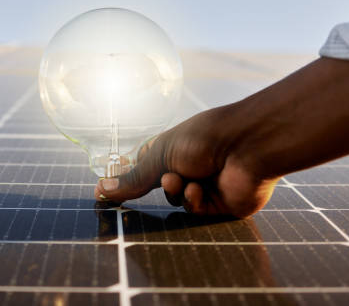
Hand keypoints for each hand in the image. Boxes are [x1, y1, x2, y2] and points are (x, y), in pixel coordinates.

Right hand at [94, 58, 348, 216]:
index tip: (106, 192)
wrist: (247, 147)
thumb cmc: (204, 139)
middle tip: (161, 178)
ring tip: (183, 179)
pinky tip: (200, 188)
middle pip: (156, 186)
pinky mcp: (218, 205)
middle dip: (155, 184)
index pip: (141, 167)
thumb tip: (101, 188)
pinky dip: (193, 200)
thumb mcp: (161, 154)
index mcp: (171, 148)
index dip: (127, 178)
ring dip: (175, 191)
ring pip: (174, 201)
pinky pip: (194, 210)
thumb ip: (133, 177)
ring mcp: (202, 185)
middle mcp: (186, 166)